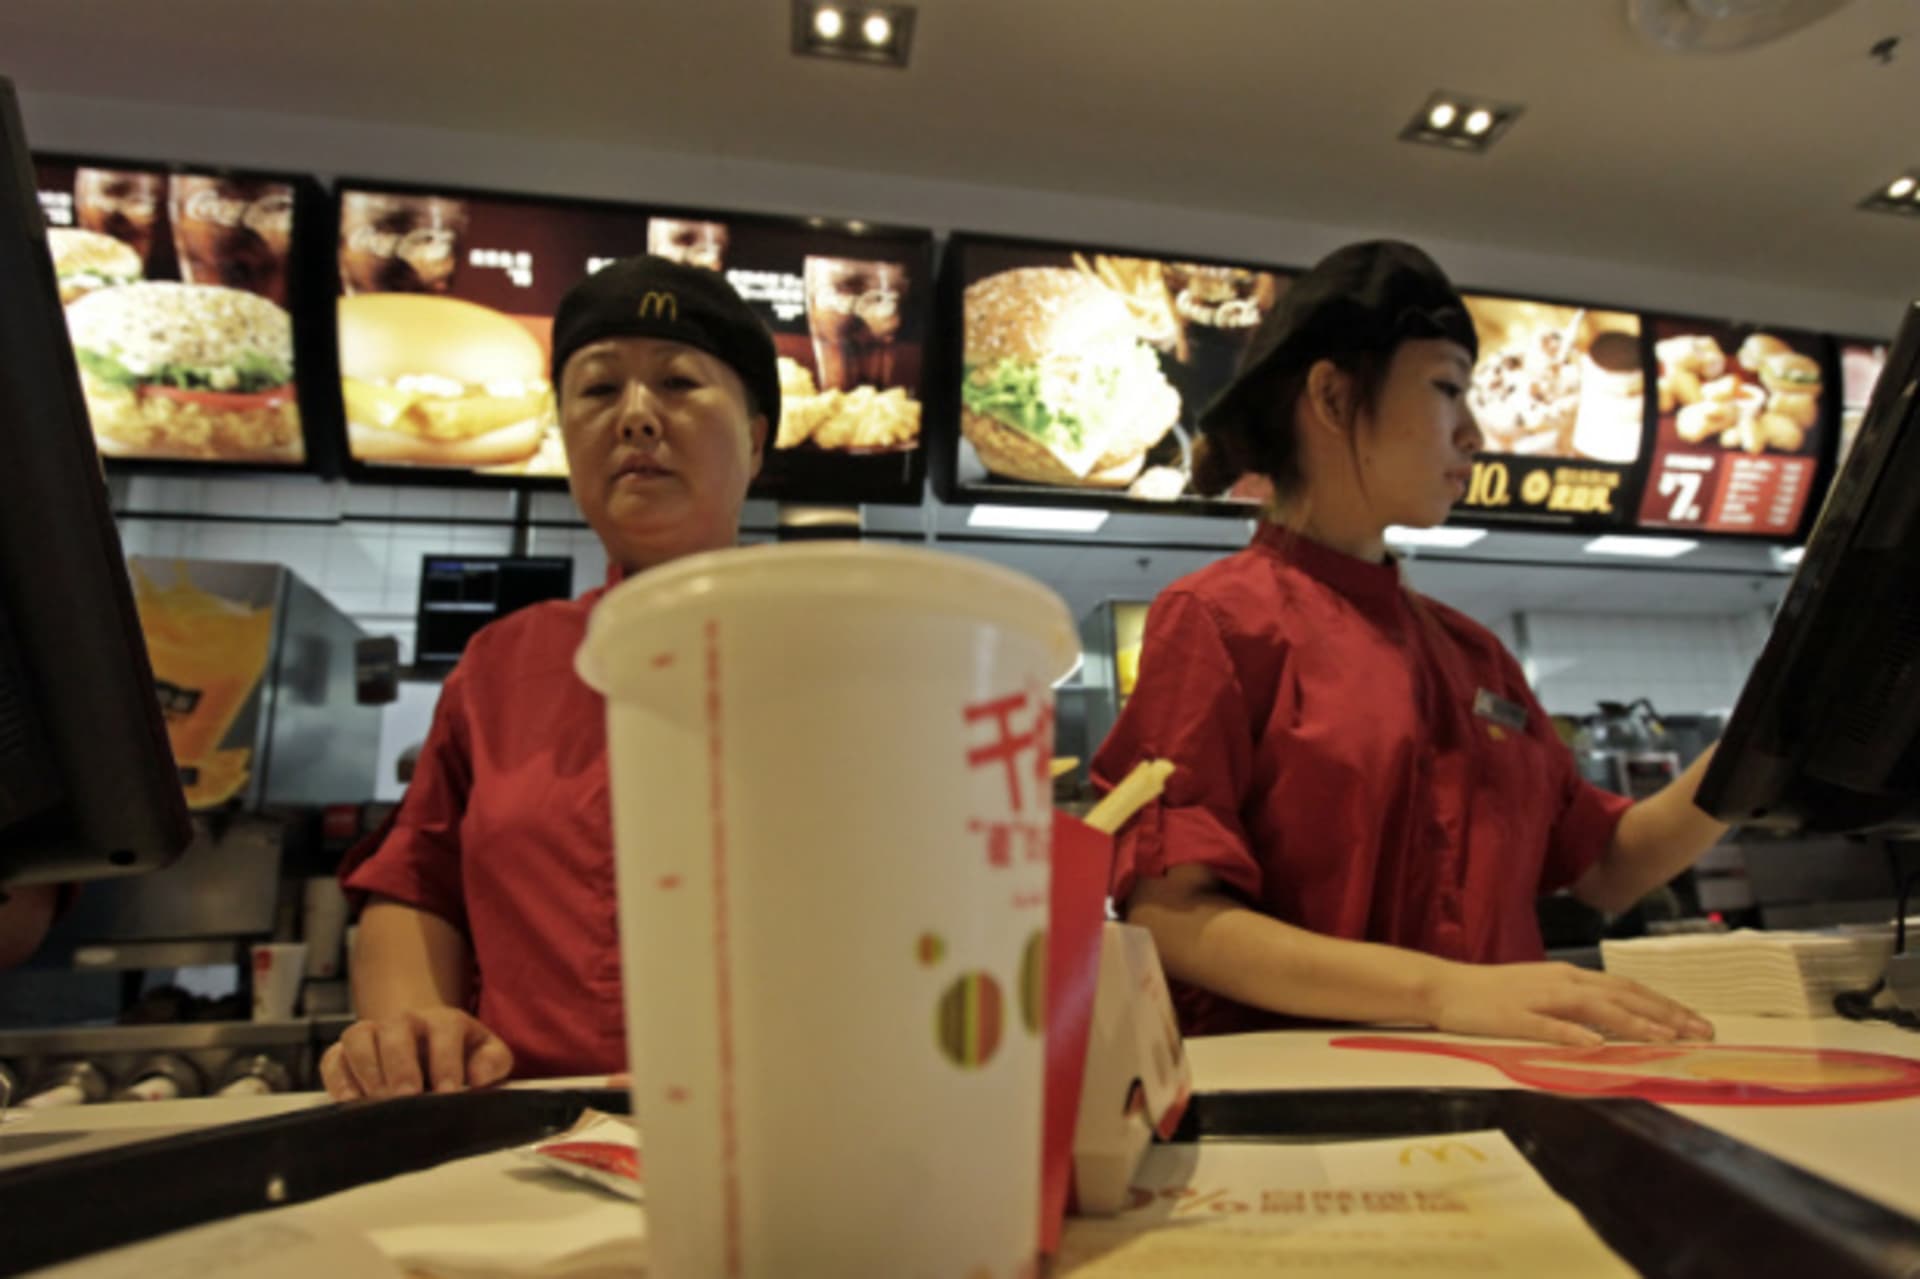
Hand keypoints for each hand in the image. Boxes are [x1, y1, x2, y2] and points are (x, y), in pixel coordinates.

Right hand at [319, 1008, 512, 1100]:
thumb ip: (493, 1062)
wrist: (428, 1051)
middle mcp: (405, 1021)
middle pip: (396, 1029)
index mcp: (444, 1021)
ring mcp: (372, 1034)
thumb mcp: (487, 1056)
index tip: (447, 1092)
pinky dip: (338, 1078)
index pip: (445, 1030)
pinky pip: (333, 1058)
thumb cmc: (462, 1058)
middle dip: (400, 1064)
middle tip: (406, 1097)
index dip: (446, 1061)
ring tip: (378, 1101)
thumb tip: (477, 1077)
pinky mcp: (344, 1054)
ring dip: (366, 1068)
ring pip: (358, 1036)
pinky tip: (350, 1101)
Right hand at [1422, 961, 1714, 1047]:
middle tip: (1701, 1031)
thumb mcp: (1541, 994)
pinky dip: (1573, 1034)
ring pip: (1594, 1008)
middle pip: (1622, 995)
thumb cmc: (1492, 995)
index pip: (1627, 989)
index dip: (1664, 1005)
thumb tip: (1614, 1026)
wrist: (1443, 987)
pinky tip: (1595, 1044)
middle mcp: (1561, 982)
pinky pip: (1548, 1026)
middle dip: (1665, 1014)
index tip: (1696, 1022)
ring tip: (1665, 1038)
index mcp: (1568, 977)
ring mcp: (1537, 998)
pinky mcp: (1514, 1016)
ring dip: (1632, 1022)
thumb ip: (1576, 1007)